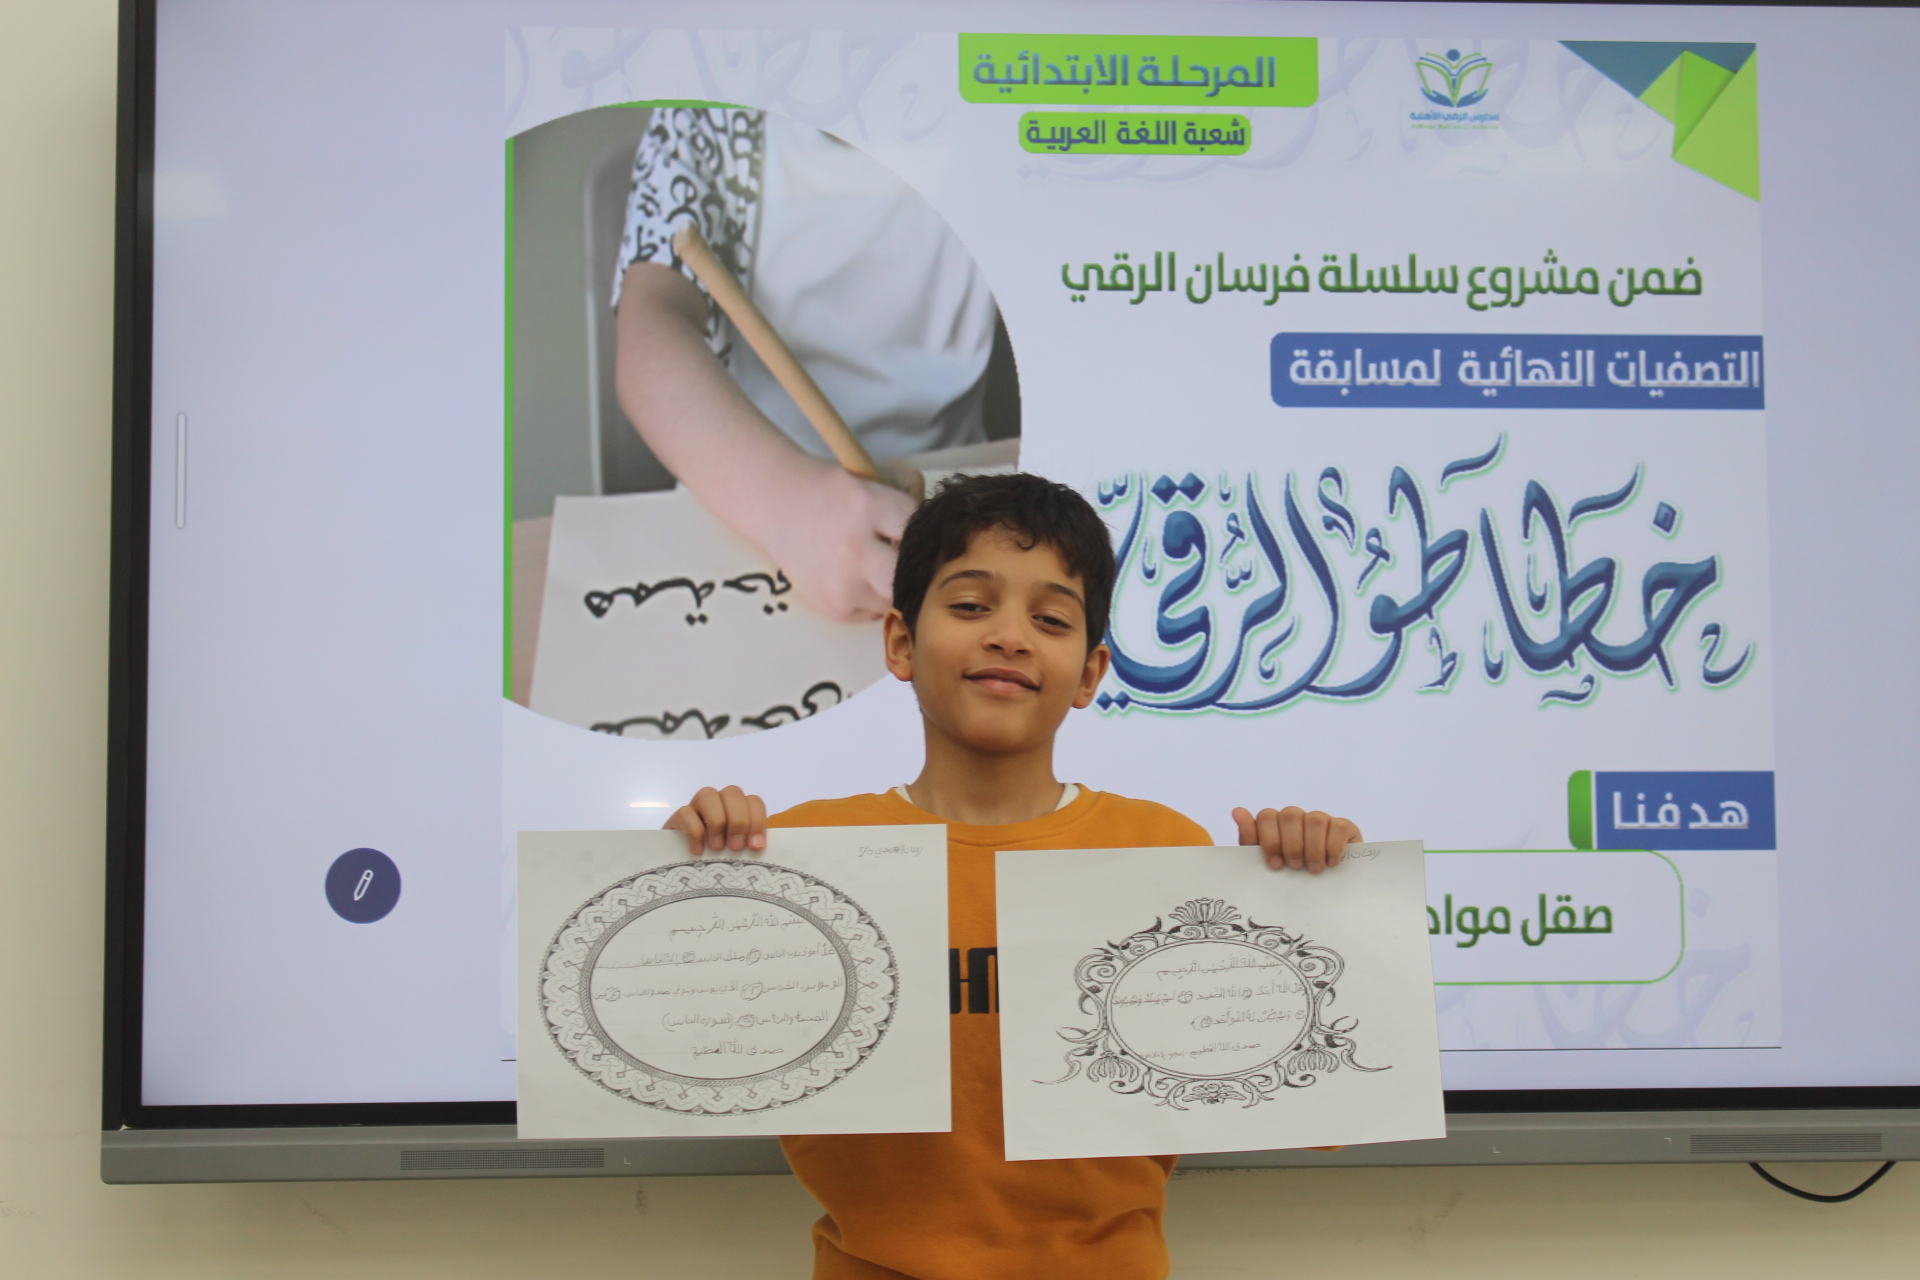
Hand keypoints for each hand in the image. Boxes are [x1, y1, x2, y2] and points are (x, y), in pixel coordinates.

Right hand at [665, 785, 766, 855]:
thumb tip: (759, 847)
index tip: (755, 846)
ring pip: (708, 795)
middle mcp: (718, 802)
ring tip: (717, 848)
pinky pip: (686, 813)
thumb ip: (749, 846)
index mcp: (738, 809)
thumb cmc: (717, 860)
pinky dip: (695, 832)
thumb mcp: (738, 854)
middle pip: (733, 793)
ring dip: (717, 821)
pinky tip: (698, 851)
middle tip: (735, 847)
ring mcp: (697, 807)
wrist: (682, 868)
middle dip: (738, 821)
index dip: (757, 821)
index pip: (753, 801)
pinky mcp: (678, 818)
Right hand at [757, 460, 917, 622]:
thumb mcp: (869, 481)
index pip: (918, 527)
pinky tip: (860, 576)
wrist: (776, 506)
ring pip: (897, 597)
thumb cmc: (830, 492)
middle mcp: (854, 549)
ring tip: (882, 565)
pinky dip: (875, 596)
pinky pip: (875, 611)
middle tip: (919, 563)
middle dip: (919, 571)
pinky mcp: (835, 608)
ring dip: (897, 584)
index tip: (924, 533)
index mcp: (865, 506)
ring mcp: (842, 584)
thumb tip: (937, 537)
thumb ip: (907, 503)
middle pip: (912, 576)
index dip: (926, 531)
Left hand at [1232, 806, 1360, 873]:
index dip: (1270, 840)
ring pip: (1315, 819)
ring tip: (1314, 870)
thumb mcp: (1266, 863)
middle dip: (1291, 844)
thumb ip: (1250, 838)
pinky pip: (1338, 826)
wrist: (1324, 891)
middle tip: (1295, 867)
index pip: (1266, 816)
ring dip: (1313, 848)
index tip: (1275, 865)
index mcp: (1274, 824)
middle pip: (1290, 815)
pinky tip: (1331, 863)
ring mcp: (1320, 820)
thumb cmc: (1288, 876)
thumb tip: (1236, 811)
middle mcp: (1297, 818)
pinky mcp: (1343, 827)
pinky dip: (1333, 846)